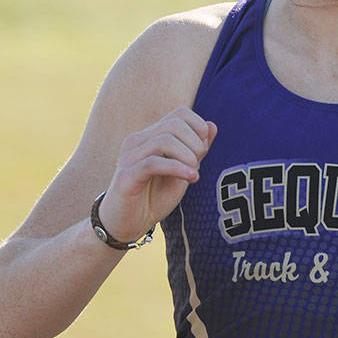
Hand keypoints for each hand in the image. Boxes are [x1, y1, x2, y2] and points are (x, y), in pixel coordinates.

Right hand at [99, 107, 216, 239]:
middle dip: (195, 143)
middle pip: (174, 124)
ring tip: (193, 174)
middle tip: (198, 164)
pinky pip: (154, 163)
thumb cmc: (154, 198)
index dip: (199, 128)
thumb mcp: (182, 172)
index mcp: (150, 136)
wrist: (127, 225)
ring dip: (188, 157)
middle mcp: (137, 141)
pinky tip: (191, 178)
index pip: (180, 113)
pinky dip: (177, 169)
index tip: (203, 151)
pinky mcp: (126, 176)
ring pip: (164, 141)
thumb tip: (212, 125)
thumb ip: (196, 150)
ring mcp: (129, 156)